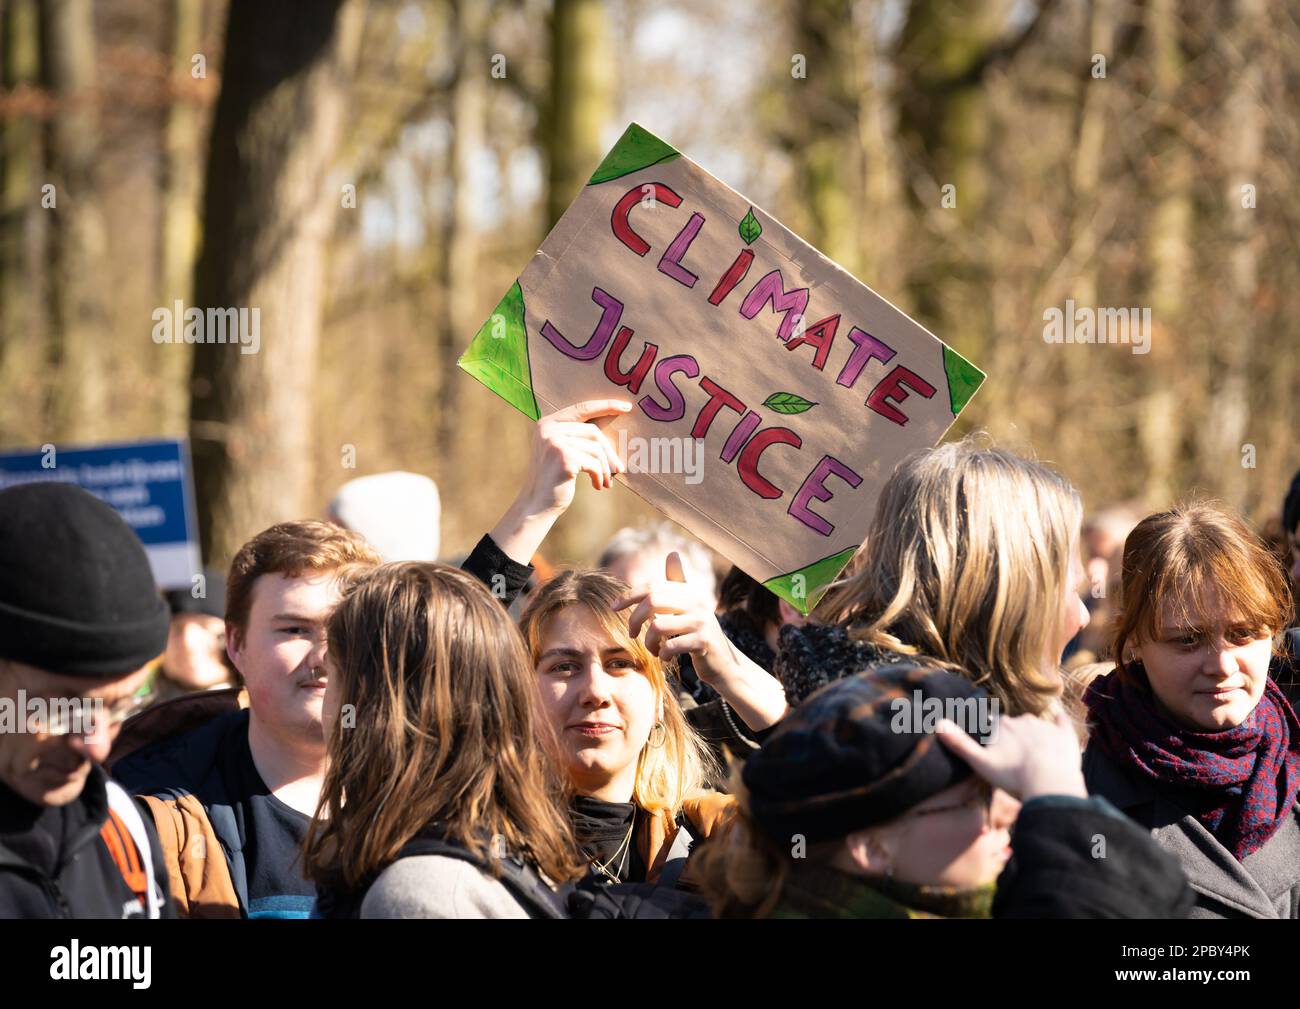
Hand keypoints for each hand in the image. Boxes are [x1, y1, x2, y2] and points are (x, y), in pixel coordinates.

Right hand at [489, 400, 630, 564]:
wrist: (537, 505)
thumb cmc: (555, 480)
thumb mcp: (563, 453)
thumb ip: (579, 438)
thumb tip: (613, 430)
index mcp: (548, 423)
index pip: (582, 408)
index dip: (606, 406)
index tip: (626, 407)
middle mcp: (549, 429)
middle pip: (593, 431)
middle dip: (609, 452)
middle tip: (618, 469)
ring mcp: (555, 442)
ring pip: (596, 448)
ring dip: (605, 467)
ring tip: (606, 481)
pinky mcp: (564, 457)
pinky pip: (594, 462)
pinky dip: (600, 475)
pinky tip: (598, 486)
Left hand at [615, 552, 738, 681]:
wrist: (725, 663)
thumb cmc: (698, 633)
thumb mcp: (689, 607)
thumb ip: (678, 583)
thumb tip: (673, 553)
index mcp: (689, 592)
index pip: (652, 586)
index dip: (629, 595)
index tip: (613, 607)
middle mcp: (697, 602)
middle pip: (652, 602)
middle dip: (635, 620)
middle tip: (631, 634)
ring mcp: (702, 621)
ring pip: (657, 626)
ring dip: (649, 643)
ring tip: (653, 649)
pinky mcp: (704, 642)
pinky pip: (670, 646)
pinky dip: (662, 654)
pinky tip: (666, 657)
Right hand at [935, 708, 1086, 800]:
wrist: (1050, 784)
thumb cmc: (1012, 776)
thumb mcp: (980, 763)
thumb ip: (959, 743)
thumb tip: (937, 723)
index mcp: (1001, 726)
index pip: (993, 724)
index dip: (992, 736)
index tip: (993, 749)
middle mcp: (1022, 720)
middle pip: (1014, 724)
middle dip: (1012, 736)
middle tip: (1012, 757)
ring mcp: (1045, 726)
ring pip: (1035, 725)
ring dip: (1033, 735)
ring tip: (1033, 755)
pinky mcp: (1065, 735)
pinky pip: (1061, 721)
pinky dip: (1058, 721)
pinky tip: (1058, 722)